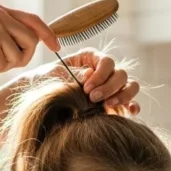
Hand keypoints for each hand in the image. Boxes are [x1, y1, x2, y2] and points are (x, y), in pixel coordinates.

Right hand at [0, 3, 57, 73]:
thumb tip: (28, 44)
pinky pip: (2, 66)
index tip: (56, 46)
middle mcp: (0, 15)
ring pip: (17, 57)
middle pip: (31, 41)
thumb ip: (2, 29)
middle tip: (1, 62)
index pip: (32, 20)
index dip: (47, 34)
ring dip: (0, 66)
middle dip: (21, 58)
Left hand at [24, 48, 140, 114]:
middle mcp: (104, 71)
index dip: (101, 74)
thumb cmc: (47, 81)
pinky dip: (132, 106)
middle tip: (93, 99)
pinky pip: (130, 102)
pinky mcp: (113, 103)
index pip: (107, 61)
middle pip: (120, 74)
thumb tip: (90, 74)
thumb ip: (73, 73)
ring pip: (129, 85)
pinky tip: (129, 112)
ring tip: (108, 105)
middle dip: (109, 87)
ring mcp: (111, 87)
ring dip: (123, 95)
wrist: (39, 97)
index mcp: (91, 58)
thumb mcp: (55, 74)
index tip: (87, 88)